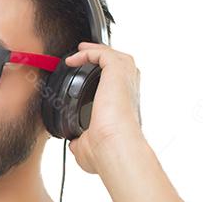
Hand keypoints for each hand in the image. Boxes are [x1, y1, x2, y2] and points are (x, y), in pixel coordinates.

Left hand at [63, 42, 145, 173]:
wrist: (113, 147)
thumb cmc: (106, 152)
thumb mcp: (87, 147)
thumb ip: (81, 141)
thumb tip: (74, 143)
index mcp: (124, 108)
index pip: (118, 86)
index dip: (103, 78)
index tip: (86, 74)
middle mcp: (129, 93)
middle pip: (121, 66)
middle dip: (103, 57)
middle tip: (85, 54)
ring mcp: (126, 81)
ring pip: (116, 56)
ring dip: (97, 51)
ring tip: (80, 49)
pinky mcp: (118, 73)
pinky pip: (104, 54)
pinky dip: (89, 52)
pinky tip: (73, 58)